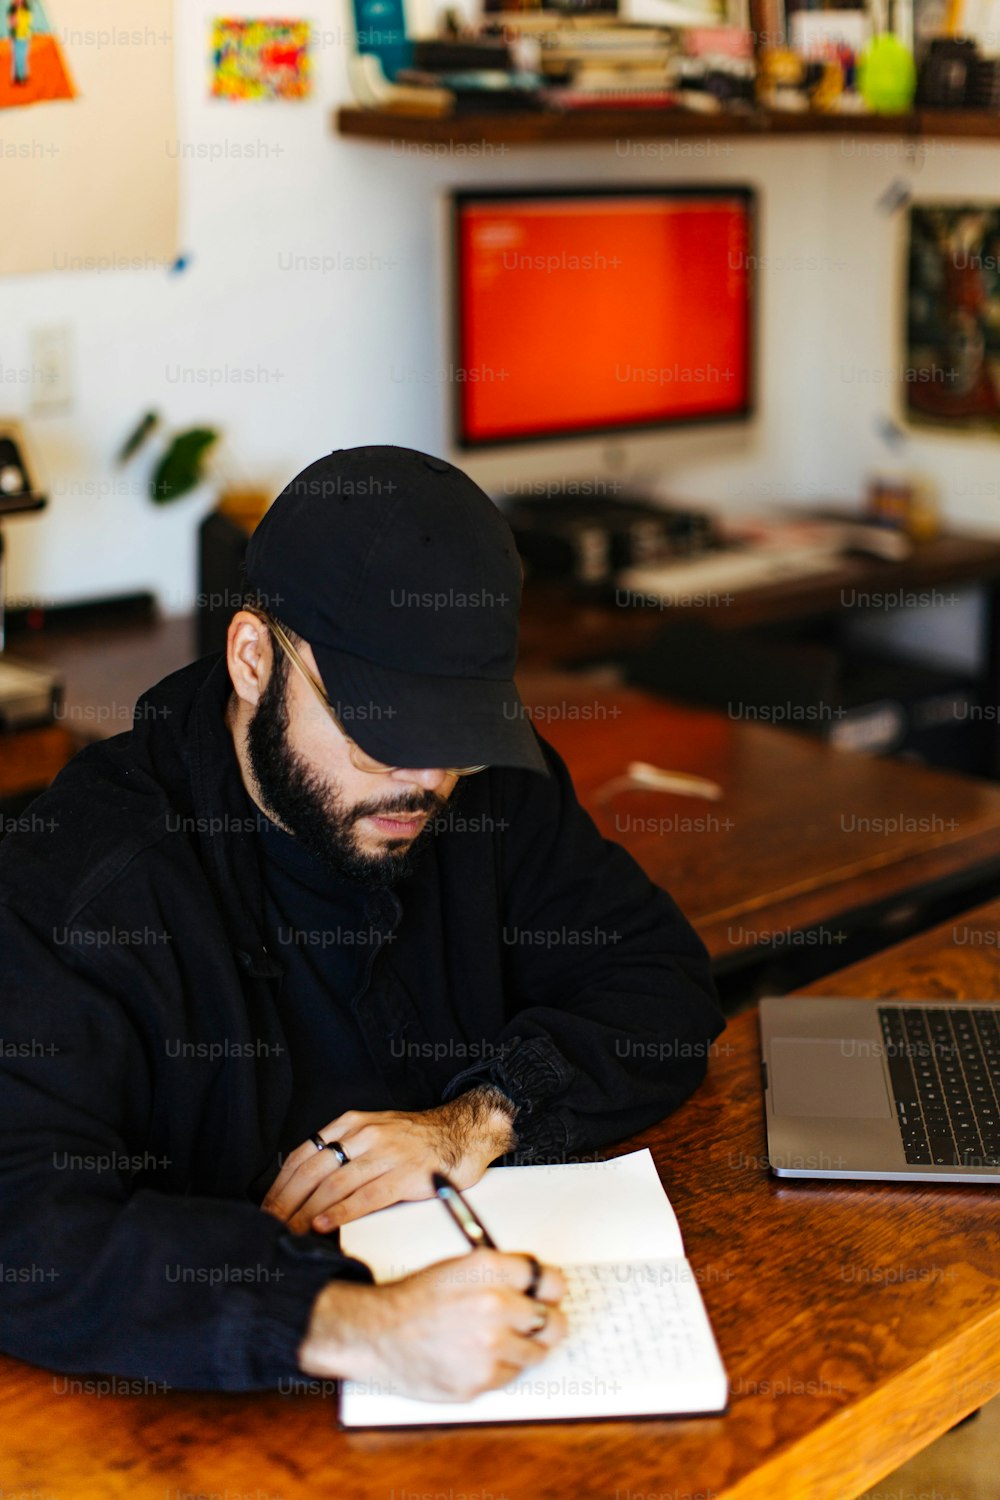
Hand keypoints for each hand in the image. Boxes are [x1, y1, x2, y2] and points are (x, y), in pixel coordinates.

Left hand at [262, 1087, 516, 1232]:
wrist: (464, 1132)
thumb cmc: (417, 1141)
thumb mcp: (374, 1133)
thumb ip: (344, 1151)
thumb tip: (306, 1186)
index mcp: (352, 1124)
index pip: (303, 1155)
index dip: (280, 1185)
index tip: (266, 1209)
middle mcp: (366, 1134)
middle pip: (312, 1172)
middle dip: (286, 1203)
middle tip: (270, 1228)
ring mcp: (387, 1153)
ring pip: (334, 1185)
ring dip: (306, 1213)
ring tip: (290, 1233)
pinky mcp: (408, 1174)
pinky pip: (366, 1196)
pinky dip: (340, 1213)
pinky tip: (323, 1225)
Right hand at [298, 1249, 566, 1401]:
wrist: (378, 1333)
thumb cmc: (416, 1300)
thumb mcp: (460, 1267)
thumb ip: (502, 1274)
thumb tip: (539, 1286)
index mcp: (490, 1269)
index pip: (551, 1280)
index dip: (550, 1290)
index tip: (549, 1296)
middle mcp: (494, 1305)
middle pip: (555, 1320)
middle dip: (546, 1322)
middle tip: (532, 1324)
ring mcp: (489, 1346)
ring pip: (537, 1352)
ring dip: (523, 1348)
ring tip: (496, 1341)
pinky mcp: (481, 1380)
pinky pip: (512, 1375)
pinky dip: (499, 1369)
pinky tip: (475, 1357)